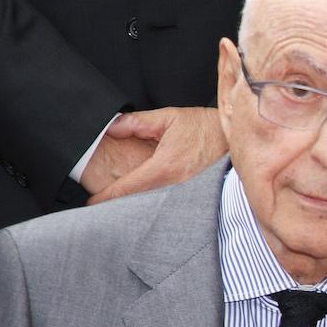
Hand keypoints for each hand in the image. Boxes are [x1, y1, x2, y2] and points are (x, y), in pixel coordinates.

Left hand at [87, 106, 226, 204]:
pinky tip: (144, 206)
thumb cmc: (205, 128)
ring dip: (135, 209)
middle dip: (118, 208)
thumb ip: (137, 122)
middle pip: (136, 205)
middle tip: (101, 207)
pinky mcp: (193, 199)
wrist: (235, 139)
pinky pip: (166, 207)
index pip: (126, 190)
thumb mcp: (170, 117)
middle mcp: (175, 187)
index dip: (105, 199)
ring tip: (118, 208)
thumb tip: (111, 128)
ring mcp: (185, 197)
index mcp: (165, 167)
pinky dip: (152, 207)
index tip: (91, 203)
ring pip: (151, 209)